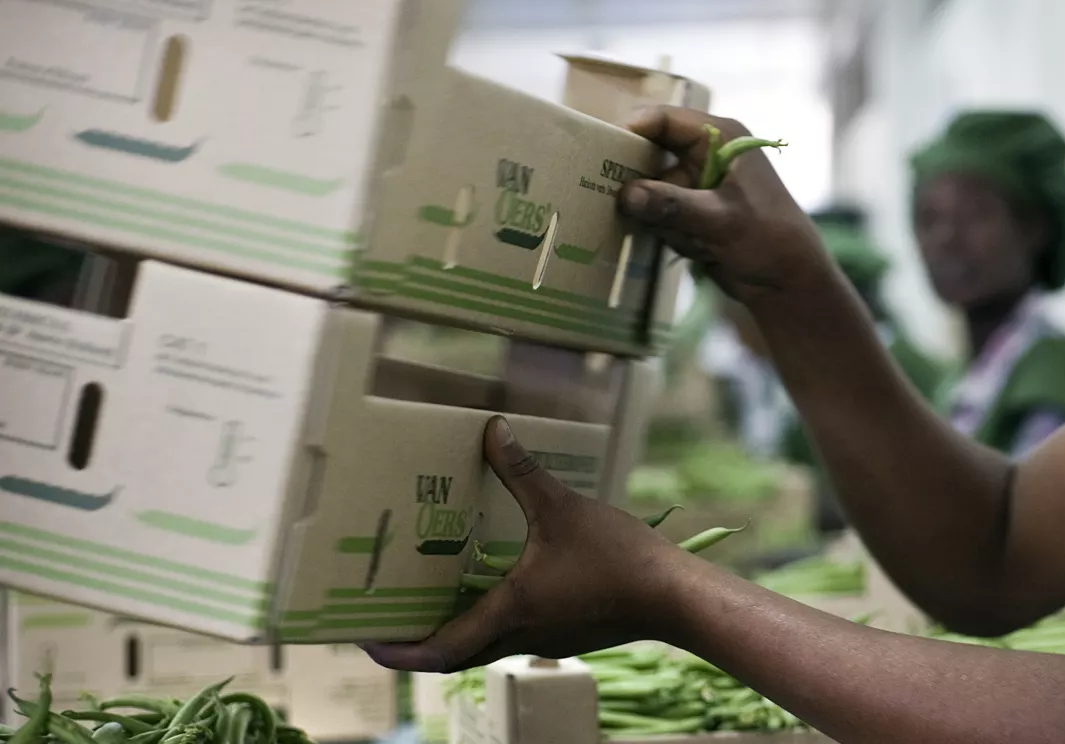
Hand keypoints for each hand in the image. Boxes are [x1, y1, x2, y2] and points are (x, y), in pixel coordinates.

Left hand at [362, 417, 680, 672]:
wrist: (674, 598)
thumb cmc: (618, 559)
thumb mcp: (564, 508)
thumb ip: (523, 471)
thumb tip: (491, 431)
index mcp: (510, 611)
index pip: (441, 649)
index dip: (400, 650)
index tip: (368, 641)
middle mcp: (520, 635)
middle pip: (455, 656)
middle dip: (418, 645)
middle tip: (389, 623)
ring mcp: (545, 639)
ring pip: (484, 647)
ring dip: (455, 630)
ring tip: (433, 600)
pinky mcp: (567, 634)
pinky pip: (514, 635)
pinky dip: (490, 620)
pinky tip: (496, 588)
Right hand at [619, 107, 833, 305]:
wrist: (789, 282)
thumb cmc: (769, 239)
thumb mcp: (721, 221)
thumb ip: (673, 205)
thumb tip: (627, 194)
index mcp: (720, 137)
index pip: (664, 119)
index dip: (632, 131)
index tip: (601, 152)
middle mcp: (706, 152)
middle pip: (651, 151)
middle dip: (642, 182)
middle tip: (618, 200)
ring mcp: (698, 182)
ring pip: (651, 189)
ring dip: (663, 218)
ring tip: (695, 238)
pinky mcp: (692, 209)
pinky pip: (661, 214)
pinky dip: (671, 232)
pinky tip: (700, 249)